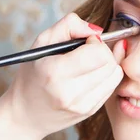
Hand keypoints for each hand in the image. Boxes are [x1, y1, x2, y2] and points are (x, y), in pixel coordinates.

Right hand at [0, 13, 124, 139]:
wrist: (25, 114)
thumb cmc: (33, 74)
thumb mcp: (42, 43)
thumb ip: (69, 26)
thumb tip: (97, 30)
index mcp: (55, 72)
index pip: (97, 53)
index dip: (95, 42)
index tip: (85, 42)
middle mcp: (69, 92)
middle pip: (109, 63)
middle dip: (102, 51)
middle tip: (87, 52)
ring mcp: (81, 106)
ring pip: (115, 75)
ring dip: (106, 64)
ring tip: (89, 64)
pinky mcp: (90, 112)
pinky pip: (112, 87)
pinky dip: (105, 77)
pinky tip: (90, 76)